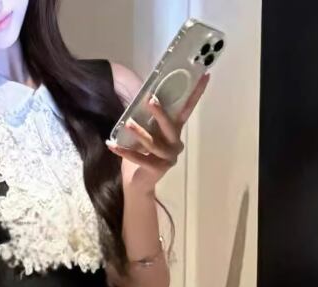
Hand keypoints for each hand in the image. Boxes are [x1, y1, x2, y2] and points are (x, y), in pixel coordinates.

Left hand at [106, 73, 210, 192]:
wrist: (139, 181)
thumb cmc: (145, 152)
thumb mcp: (150, 131)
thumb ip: (150, 116)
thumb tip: (143, 91)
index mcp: (175, 131)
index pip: (187, 109)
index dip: (196, 94)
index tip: (205, 75)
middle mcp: (175, 144)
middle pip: (170, 127)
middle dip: (161, 114)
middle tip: (150, 100)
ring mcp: (167, 158)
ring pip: (152, 144)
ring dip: (139, 133)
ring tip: (128, 123)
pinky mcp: (156, 169)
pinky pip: (140, 159)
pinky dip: (126, 152)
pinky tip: (113, 145)